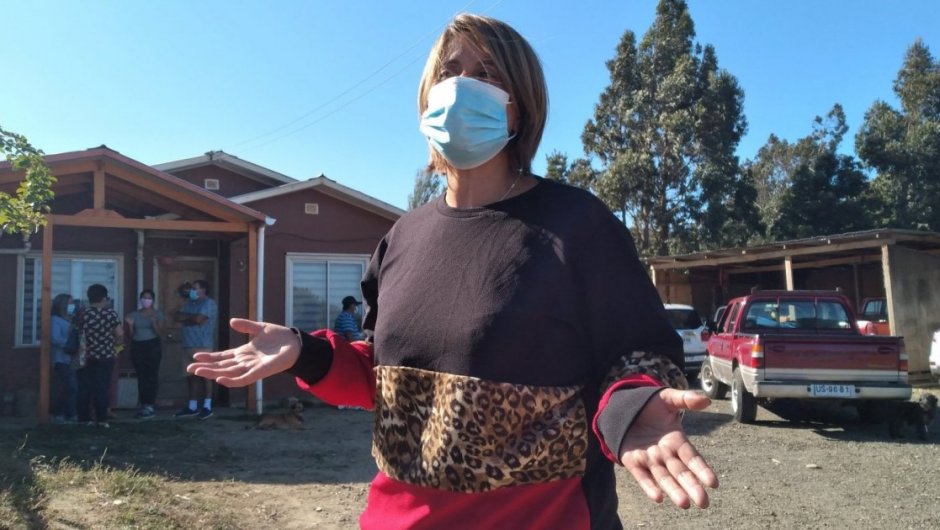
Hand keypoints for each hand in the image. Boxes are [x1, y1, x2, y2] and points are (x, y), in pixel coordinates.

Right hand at [187, 318, 299, 386]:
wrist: (296, 343)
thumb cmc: (279, 337)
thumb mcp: (260, 328)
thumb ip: (246, 325)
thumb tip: (231, 321)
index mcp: (244, 352)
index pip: (223, 357)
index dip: (209, 357)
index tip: (195, 356)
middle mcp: (245, 362)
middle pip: (221, 366)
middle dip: (205, 367)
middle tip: (189, 368)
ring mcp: (251, 368)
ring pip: (228, 373)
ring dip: (213, 373)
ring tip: (199, 371)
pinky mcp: (260, 373)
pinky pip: (243, 379)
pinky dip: (231, 381)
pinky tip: (220, 379)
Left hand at [619, 389, 717, 508]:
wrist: (624, 408)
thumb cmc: (651, 405)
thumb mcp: (668, 398)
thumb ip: (685, 399)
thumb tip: (707, 400)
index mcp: (677, 440)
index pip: (692, 457)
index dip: (702, 469)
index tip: (713, 483)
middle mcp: (666, 453)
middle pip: (681, 472)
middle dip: (692, 487)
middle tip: (703, 502)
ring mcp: (649, 459)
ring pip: (663, 477)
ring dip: (673, 490)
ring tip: (684, 503)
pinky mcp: (633, 461)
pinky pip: (641, 476)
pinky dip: (648, 486)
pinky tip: (658, 497)